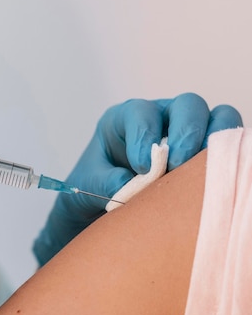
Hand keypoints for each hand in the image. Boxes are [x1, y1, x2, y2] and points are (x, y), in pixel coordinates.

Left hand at [33, 92, 241, 264]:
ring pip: (218, 119)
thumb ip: (103, 182)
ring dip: (214, 143)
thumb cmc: (93, 189)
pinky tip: (212, 181)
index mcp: (125, 119)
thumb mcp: (85, 185)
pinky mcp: (205, 154)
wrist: (100, 208)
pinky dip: (225, 159)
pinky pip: (228, 146)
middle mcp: (161, 118)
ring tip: (200, 174)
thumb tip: (127, 186)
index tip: (141, 165)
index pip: (141, 112)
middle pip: (188, 106)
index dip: (144, 133)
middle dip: (187, 133)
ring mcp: (188, 134)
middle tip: (177, 164)